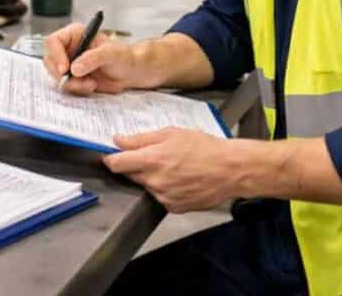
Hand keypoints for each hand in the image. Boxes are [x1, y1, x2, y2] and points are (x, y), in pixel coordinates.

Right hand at [43, 22, 146, 94]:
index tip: (65, 69)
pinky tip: (91, 86)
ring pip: (56, 75)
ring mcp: (69, 64)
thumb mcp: (111, 54)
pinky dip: (76, 89)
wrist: (130, 73)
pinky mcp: (72, 78)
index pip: (54, 41)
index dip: (56, 55)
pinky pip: (65, 86)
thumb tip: (74, 68)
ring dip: (71, 84)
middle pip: (50, 60)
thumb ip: (93, 58)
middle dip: (62, 74)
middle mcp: (68, 48)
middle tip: (78, 82)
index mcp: (75, 35)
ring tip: (91, 84)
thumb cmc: (123, 56)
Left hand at [103, 128, 243, 212]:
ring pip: (147, 185)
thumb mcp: (171, 133)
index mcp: (152, 160)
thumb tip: (118, 140)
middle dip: (137, 165)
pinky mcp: (174, 207)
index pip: (116, 164)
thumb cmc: (204, 148)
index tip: (111, 155)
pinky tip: (181, 179)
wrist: (230, 170)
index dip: (111, 158)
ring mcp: (164, 197)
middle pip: (131, 174)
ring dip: (153, 177)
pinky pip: (161, 196)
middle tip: (155, 156)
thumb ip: (141, 139)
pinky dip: (165, 188)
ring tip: (174, 167)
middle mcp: (154, 181)